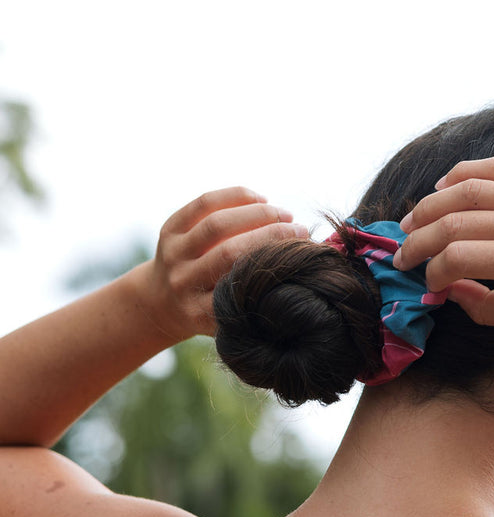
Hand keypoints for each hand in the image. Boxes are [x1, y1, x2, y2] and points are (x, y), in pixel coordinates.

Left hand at [137, 187, 308, 340]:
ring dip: (258, 214)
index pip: (240, 289)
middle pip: (229, 253)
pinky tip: (260, 200)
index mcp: (199, 311)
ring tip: (285, 215)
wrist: (161, 301)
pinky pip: (204, 203)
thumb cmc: (212, 310)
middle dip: (271, 237)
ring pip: (217, 224)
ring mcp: (173, 254)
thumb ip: (258, 303)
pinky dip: (236, 197)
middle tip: (301, 231)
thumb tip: (308, 273)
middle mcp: (182, 282)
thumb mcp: (230, 318)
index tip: (304, 261)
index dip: (274, 272)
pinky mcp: (169, 230)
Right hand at [393, 157, 493, 334]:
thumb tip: (448, 292)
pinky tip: (443, 188)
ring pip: (467, 189)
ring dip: (430, 206)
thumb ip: (488, 309)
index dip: (432, 274)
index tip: (429, 288)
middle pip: (453, 222)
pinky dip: (463, 175)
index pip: (457, 259)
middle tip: (402, 255)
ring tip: (411, 223)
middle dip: (418, 240)